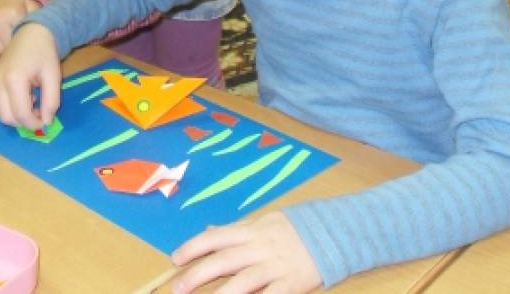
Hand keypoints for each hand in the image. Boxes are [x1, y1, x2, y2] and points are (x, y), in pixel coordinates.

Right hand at [0, 0, 41, 58]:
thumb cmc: (14, 6)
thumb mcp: (30, 7)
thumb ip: (40, 17)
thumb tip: (48, 31)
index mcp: (15, 12)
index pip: (19, 42)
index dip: (20, 44)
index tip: (20, 39)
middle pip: (5, 49)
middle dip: (8, 48)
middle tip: (8, 39)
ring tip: (0, 39)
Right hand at [0, 23, 61, 130]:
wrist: (32, 32)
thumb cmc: (45, 52)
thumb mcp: (54, 76)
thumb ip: (51, 101)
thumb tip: (47, 122)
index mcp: (14, 79)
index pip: (21, 114)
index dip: (34, 123)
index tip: (46, 121)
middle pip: (6, 117)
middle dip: (24, 122)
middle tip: (39, 114)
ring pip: (0, 113)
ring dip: (17, 116)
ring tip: (34, 104)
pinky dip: (10, 108)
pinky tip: (25, 97)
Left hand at [169, 212, 320, 293]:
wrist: (334, 232)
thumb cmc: (295, 228)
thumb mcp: (263, 221)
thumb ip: (236, 229)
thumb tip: (209, 230)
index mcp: (252, 230)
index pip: (216, 237)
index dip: (194, 247)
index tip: (176, 258)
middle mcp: (260, 247)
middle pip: (224, 261)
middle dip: (197, 274)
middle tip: (177, 288)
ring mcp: (276, 266)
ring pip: (244, 281)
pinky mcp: (291, 283)